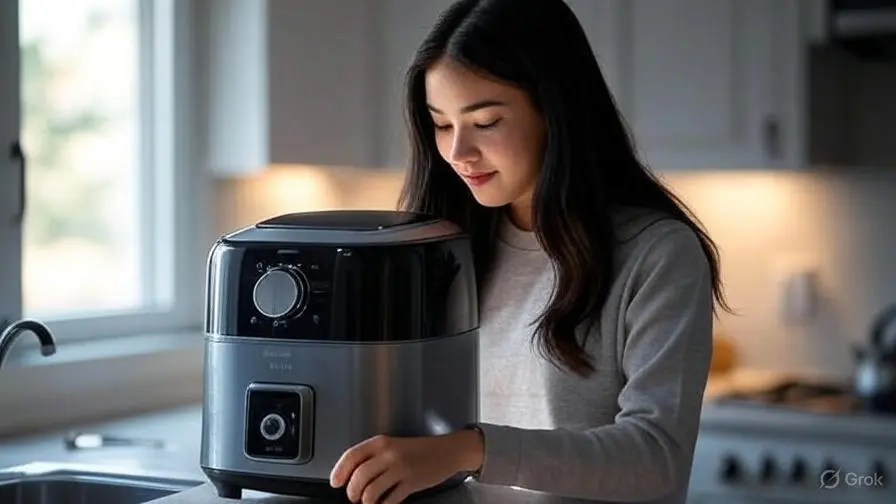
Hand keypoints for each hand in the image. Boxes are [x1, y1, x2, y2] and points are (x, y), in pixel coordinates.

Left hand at [329, 430, 482, 503]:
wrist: (447, 451)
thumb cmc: (419, 450)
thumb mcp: (393, 446)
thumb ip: (374, 457)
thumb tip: (351, 475)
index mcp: (381, 442)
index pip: (351, 456)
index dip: (339, 471)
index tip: (335, 482)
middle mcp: (389, 454)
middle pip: (359, 476)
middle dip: (352, 491)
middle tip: (354, 497)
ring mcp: (401, 468)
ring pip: (371, 490)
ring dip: (366, 501)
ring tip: (368, 502)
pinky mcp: (412, 482)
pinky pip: (390, 500)